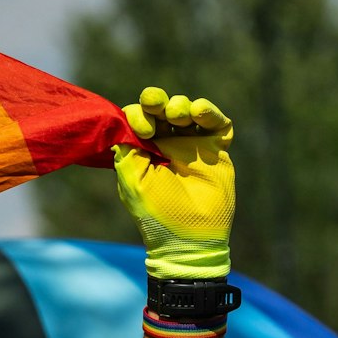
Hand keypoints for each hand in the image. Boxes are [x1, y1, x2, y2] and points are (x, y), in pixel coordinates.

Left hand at [115, 86, 234, 279]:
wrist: (190, 237)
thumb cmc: (157, 213)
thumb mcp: (133, 181)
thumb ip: (126, 151)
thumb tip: (120, 121)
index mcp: (142, 151)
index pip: (138, 119)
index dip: (137, 115)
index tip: (142, 127)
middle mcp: (166, 144)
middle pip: (161, 110)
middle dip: (156, 100)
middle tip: (154, 101)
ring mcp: (192, 145)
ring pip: (187, 111)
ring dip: (180, 105)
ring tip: (178, 113)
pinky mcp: (216, 148)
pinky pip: (216, 123)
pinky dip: (209, 112)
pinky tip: (199, 111)